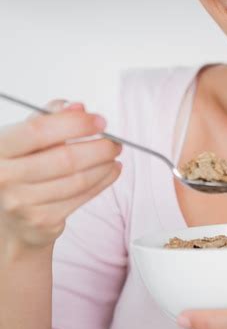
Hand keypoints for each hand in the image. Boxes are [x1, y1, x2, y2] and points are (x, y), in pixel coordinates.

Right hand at [0, 100, 121, 251]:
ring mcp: (21, 202)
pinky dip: (102, 183)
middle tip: (115, 142)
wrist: (10, 215)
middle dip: (98, 148)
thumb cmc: (20, 168)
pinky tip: (110, 172)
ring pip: (77, 181)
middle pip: (64, 159)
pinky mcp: (41, 221)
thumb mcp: (26, 138)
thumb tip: (78, 107)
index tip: (99, 121)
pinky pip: (81, 198)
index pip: (38, 131)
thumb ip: (50, 118)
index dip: (74, 124)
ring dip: (104, 166)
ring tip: (114, 156)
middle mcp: (4, 177)